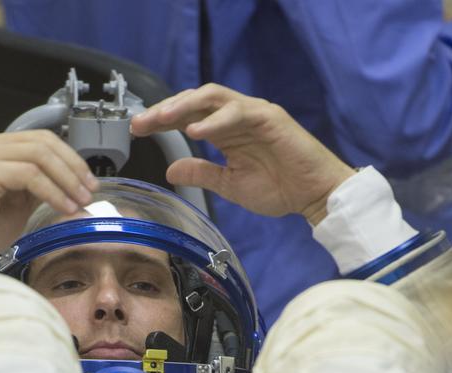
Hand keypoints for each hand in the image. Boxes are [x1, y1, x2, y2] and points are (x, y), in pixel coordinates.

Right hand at [0, 132, 98, 273]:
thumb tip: (74, 182)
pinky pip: (29, 176)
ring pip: (39, 157)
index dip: (70, 158)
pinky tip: (64, 207)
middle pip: (42, 143)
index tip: (89, 181)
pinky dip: (52, 192)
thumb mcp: (20, 202)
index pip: (41, 139)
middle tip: (90, 191)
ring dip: (66, 180)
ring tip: (80, 202)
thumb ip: (40, 184)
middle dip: (73, 167)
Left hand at [131, 84, 354, 224]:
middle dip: (166, 110)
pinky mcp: (270, 118)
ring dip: (185, 107)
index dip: (162, 121)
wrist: (313, 195)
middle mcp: (237, 117)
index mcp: (226, 131)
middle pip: (195, 101)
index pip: (188, 117)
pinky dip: (215, 120)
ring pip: (213, 98)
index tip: (138, 130)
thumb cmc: (280, 188)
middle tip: (141, 123)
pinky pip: (238, 113)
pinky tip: (195, 130)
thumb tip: (171, 171)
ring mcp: (253, 114)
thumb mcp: (229, 184)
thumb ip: (202, 174)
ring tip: (162, 119)